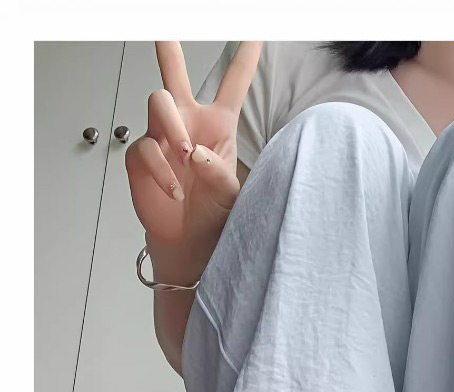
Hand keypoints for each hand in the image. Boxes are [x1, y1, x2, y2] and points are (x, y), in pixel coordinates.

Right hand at [125, 41, 261, 282]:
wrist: (191, 242)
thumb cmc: (216, 214)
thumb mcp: (232, 194)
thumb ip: (219, 172)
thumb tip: (195, 152)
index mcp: (218, 125)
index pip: (233, 84)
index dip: (243, 56)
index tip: (255, 30)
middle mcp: (187, 123)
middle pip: (174, 74)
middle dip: (168, 49)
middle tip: (164, 29)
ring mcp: (162, 137)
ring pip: (158, 103)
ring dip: (172, 125)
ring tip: (185, 154)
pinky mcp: (141, 157)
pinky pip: (145, 148)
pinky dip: (161, 169)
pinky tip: (175, 189)